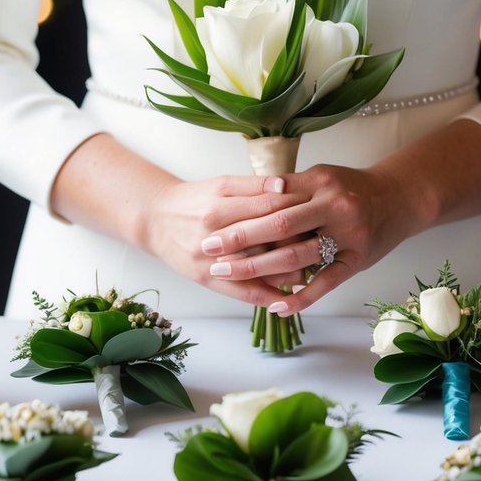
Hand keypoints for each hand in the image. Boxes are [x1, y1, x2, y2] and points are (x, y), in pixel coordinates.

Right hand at [143, 173, 311, 306]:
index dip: (297, 209)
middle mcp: (215, 234)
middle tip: (325, 239)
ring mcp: (211, 260)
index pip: (268, 208)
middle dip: (299, 240)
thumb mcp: (220, 184)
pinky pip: (244, 292)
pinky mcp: (208, 279)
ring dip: (289, 271)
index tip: (319, 209)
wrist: (155, 221)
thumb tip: (285, 185)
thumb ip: (253, 185)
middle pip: (266, 240)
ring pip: (259, 269)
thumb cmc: (193, 199)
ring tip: (314, 268)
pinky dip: (269, 295)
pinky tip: (290, 296)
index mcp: (220, 205)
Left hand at [198, 163, 418, 314]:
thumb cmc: (353, 187)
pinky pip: (326, 282)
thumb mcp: (322, 177)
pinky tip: (275, 305)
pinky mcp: (357, 260)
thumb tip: (248, 196)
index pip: (272, 198)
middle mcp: (335, 207)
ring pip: (297, 255)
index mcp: (321, 183)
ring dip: (259, 268)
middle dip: (240, 239)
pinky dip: (301, 296)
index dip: (241, 212)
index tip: (211, 224)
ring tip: (227, 275)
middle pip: (280, 225)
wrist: (401, 197)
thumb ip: (289, 187)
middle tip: (207, 249)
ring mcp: (347, 236)